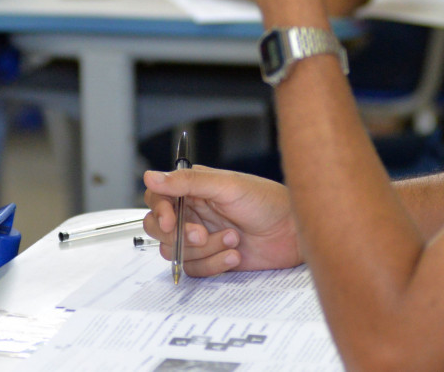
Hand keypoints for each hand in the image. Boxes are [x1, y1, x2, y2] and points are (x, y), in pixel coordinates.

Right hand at [143, 166, 301, 276]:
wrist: (293, 233)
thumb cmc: (267, 202)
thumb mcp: (227, 186)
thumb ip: (187, 182)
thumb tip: (151, 175)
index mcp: (194, 189)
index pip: (158, 198)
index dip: (159, 211)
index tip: (169, 222)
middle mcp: (193, 213)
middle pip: (158, 229)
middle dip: (179, 235)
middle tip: (201, 234)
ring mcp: (201, 237)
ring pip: (175, 252)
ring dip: (205, 249)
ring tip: (233, 238)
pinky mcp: (211, 258)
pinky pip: (194, 268)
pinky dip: (214, 263)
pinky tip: (235, 254)